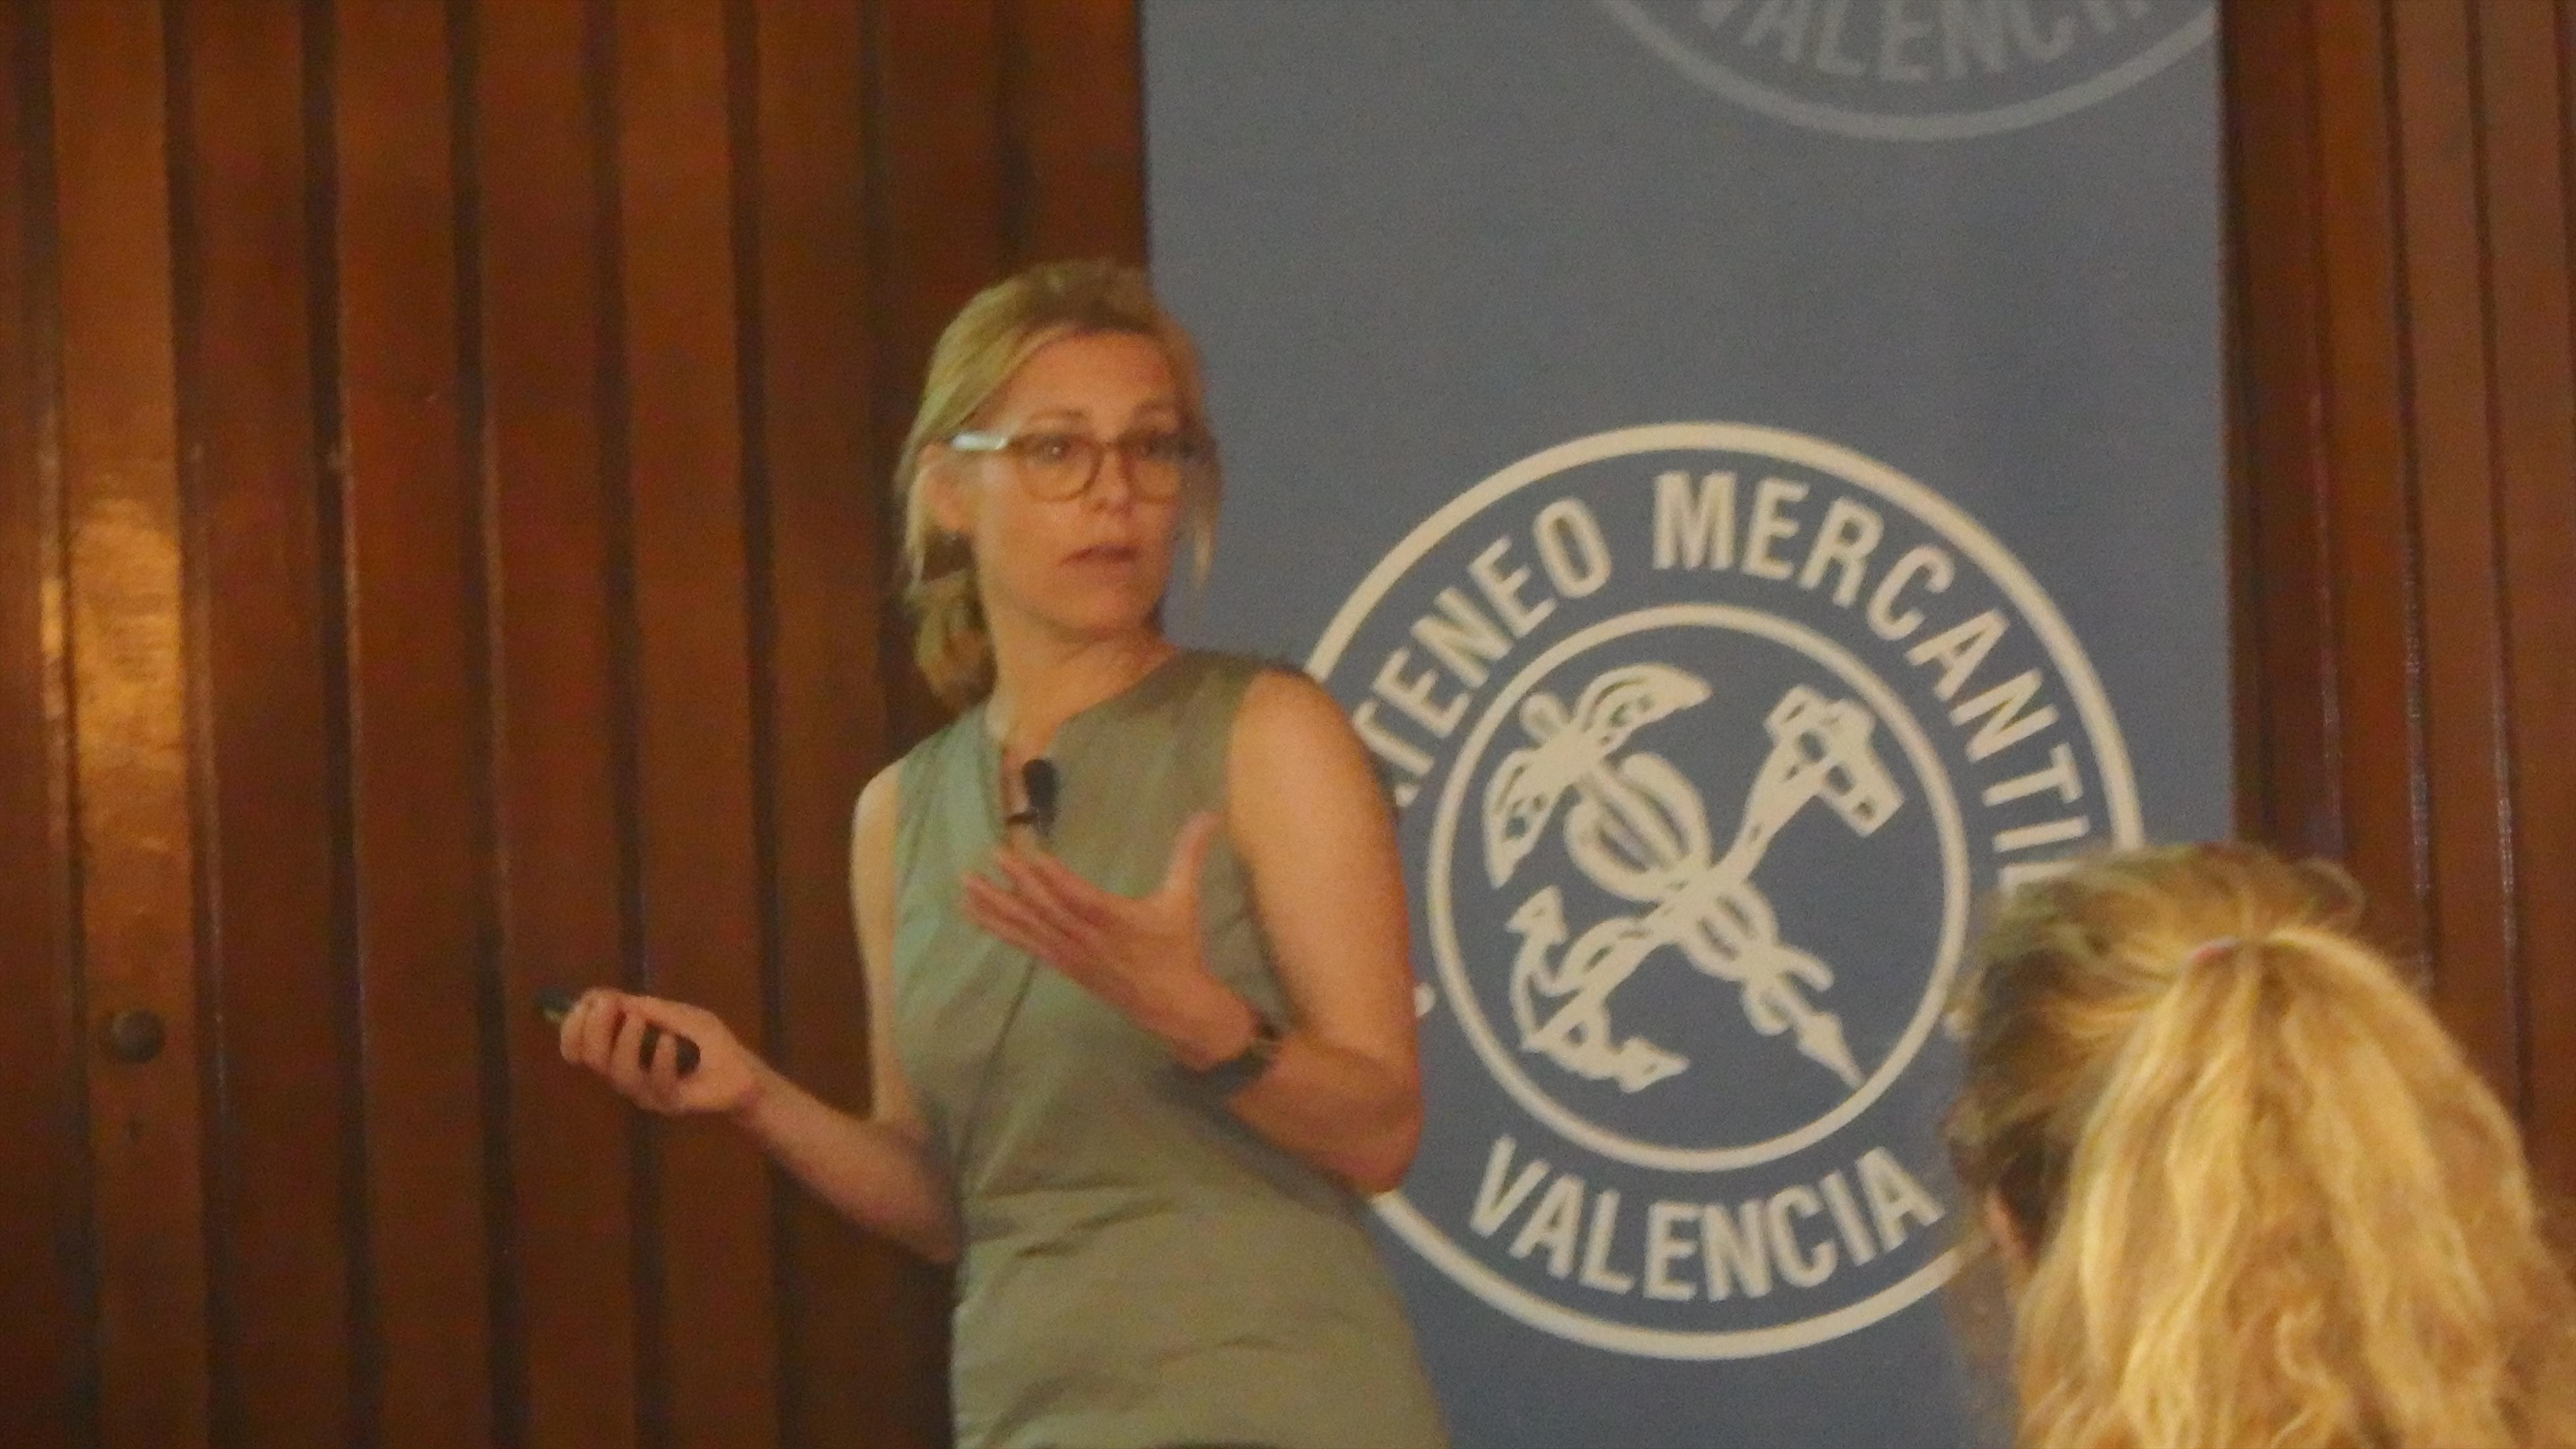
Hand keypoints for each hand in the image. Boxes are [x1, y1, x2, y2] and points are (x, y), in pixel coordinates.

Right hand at [556, 989, 766, 1118]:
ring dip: (624, 1042)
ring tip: (639, 1020)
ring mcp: (648, 1091)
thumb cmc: (709, 1043)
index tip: (585, 1004)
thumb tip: (605, 996)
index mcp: (623, 1052)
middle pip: (592, 1058)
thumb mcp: (679, 1014)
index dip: (573, 1027)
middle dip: (593, 1029)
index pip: (582, 1046)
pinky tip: (671, 1041)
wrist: (744, 1074)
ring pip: (618, 1073)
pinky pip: (656, 1083)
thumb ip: (646, 1008)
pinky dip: (661, 1058)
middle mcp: (628, 1073)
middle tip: (609, 1006)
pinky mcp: (670, 1103)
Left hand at [960, 812, 1255, 1065]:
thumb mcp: (1185, 900)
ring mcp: (1070, 953)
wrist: (1170, 1003)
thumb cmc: (1177, 948)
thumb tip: (1209, 814)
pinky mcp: (1061, 963)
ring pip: (1029, 927)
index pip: (1080, 898)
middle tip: (993, 855)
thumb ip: (1190, 855)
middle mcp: (1087, 938)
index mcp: (1117, 921)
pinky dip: (999, 926)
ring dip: (997, 905)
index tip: (1031, 855)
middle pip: (1048, 909)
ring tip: (967, 885)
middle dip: (1019, 883)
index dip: (1055, 879)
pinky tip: (974, 911)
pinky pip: (1025, 943)